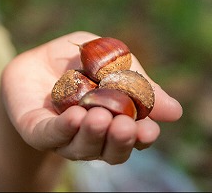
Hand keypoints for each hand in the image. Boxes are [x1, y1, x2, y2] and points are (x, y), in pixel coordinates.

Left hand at [0, 31, 182, 163]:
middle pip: (110, 151)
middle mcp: (93, 137)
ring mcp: (64, 137)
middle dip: (120, 140)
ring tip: (99, 116)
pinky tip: (75, 117)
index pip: (134, 138)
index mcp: (116, 122)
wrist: (36, 61)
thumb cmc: (82, 63)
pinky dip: (64, 129)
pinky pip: (50, 135)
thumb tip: (176, 113)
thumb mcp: (116, 63)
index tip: (150, 130)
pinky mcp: (36, 130)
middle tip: (126, 126)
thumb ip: (141, 85)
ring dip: (93, 134)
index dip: (143, 137)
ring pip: (82, 147)